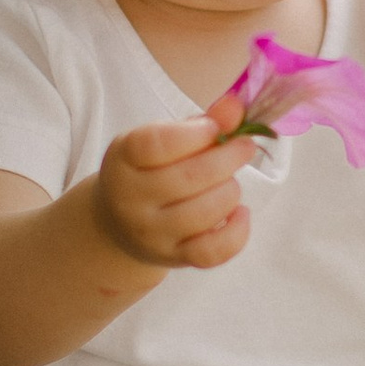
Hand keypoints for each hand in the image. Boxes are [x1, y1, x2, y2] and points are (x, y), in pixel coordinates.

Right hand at [91, 93, 255, 272]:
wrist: (120, 225)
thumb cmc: (149, 172)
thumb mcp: (163, 140)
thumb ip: (201, 123)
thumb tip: (236, 107)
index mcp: (123, 160)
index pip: (155, 144)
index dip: (194, 134)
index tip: (214, 128)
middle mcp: (131, 199)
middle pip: (189, 178)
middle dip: (228, 158)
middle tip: (244, 147)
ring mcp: (151, 233)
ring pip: (205, 212)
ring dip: (230, 191)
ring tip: (230, 182)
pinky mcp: (174, 257)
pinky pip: (213, 251)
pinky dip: (237, 231)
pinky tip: (240, 213)